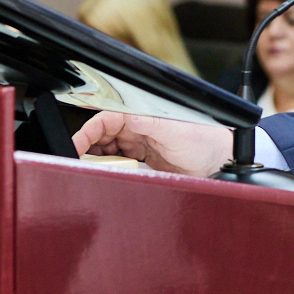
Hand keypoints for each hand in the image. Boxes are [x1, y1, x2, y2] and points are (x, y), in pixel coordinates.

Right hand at [73, 111, 232, 176]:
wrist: (218, 161)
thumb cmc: (203, 140)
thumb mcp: (175, 131)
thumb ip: (151, 124)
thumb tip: (128, 118)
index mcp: (142, 117)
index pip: (106, 120)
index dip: (87, 131)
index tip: (75, 145)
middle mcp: (139, 130)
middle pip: (102, 136)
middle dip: (87, 148)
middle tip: (77, 163)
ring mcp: (141, 146)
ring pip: (108, 151)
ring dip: (97, 160)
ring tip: (90, 171)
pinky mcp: (145, 162)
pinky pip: (120, 164)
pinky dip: (110, 169)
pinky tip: (106, 176)